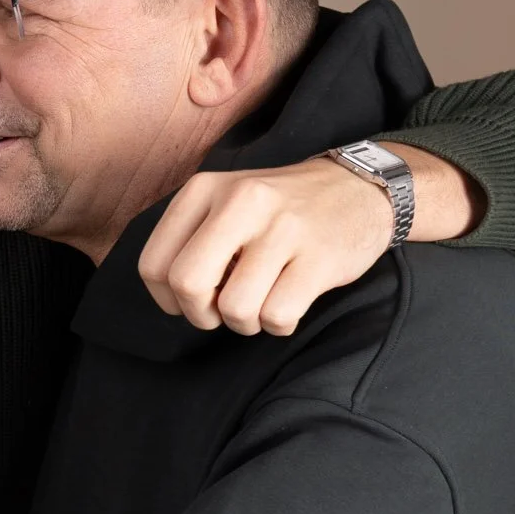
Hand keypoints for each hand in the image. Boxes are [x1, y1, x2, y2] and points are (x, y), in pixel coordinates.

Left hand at [139, 146, 473, 334]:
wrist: (360, 188)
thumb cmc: (279, 211)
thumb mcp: (224, 203)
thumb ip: (190, 240)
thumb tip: (172, 297)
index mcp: (205, 189)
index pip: (154, 265)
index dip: (167, 299)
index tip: (191, 301)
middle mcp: (241, 202)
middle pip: (187, 284)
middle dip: (199, 314)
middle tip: (220, 311)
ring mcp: (283, 228)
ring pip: (235, 308)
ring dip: (245, 323)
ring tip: (260, 304)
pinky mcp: (320, 257)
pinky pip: (278, 317)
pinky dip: (279, 324)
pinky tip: (289, 303)